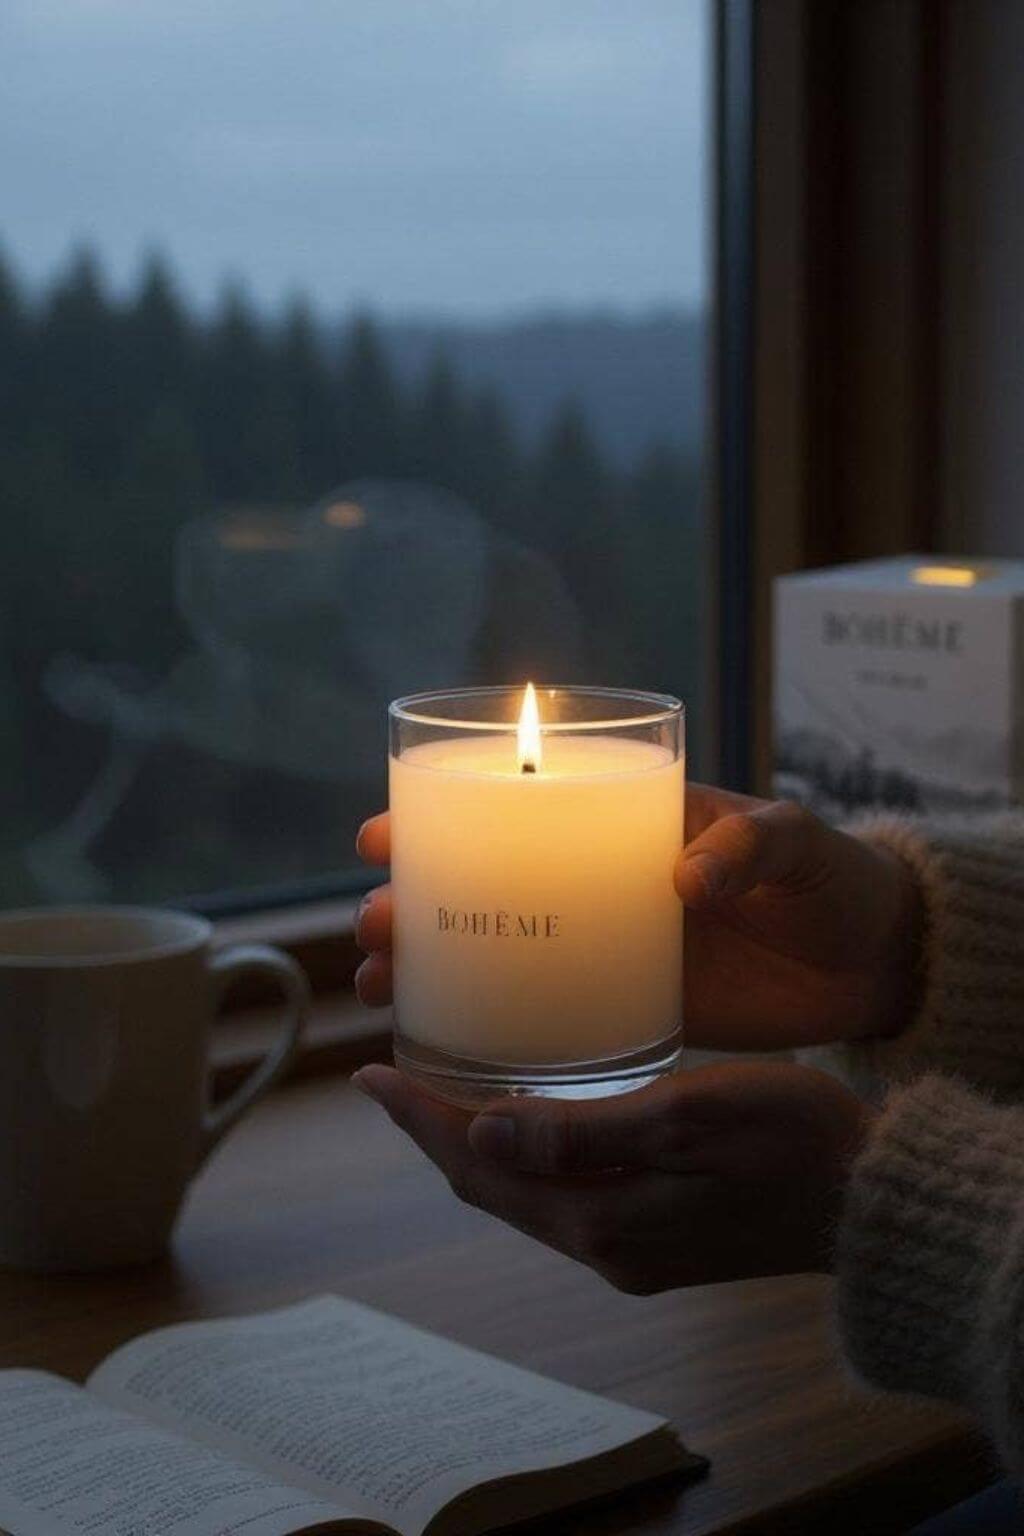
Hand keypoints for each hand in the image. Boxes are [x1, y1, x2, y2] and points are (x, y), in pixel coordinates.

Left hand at [352, 1060, 873, 1290]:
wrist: (875, 1204)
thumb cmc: (793, 1140)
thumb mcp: (689, 1116)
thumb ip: (583, 1131)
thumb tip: (484, 1129)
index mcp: (602, 1215)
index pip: (480, 1165)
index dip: (420, 1119)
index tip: (369, 1073)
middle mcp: (605, 1244)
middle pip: (492, 1185)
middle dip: (437, 1130)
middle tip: (394, 1073)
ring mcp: (632, 1247)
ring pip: (525, 1193)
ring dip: (480, 1144)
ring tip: (445, 1088)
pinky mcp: (659, 1237)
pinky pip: (566, 1196)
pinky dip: (531, 1156)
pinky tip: (532, 1118)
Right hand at [354, 784, 921, 1050]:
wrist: (877, 962)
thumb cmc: (836, 879)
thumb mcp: (799, 841)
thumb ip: (753, 845)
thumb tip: (683, 876)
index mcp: (628, 821)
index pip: (519, 805)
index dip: (441, 813)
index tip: (382, 835)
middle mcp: (600, 882)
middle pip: (484, 883)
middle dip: (414, 901)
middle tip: (375, 926)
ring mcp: (608, 946)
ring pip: (497, 950)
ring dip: (430, 966)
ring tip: (380, 988)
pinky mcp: (629, 1006)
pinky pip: (544, 1010)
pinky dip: (490, 1024)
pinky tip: (442, 1046)